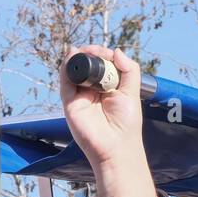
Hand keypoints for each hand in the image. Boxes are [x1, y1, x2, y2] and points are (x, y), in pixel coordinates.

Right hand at [60, 46, 156, 196]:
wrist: (116, 146)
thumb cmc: (126, 124)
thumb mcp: (132, 91)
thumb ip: (128, 69)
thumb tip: (117, 50)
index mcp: (107, 88)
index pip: (101, 66)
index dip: (101, 55)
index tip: (106, 52)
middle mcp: (92, 92)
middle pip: (86, 67)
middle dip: (88, 54)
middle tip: (93, 50)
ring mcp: (80, 98)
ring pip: (73, 73)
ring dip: (76, 59)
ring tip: (81, 50)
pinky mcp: (70, 105)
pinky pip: (65, 84)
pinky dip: (66, 70)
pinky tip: (71, 58)